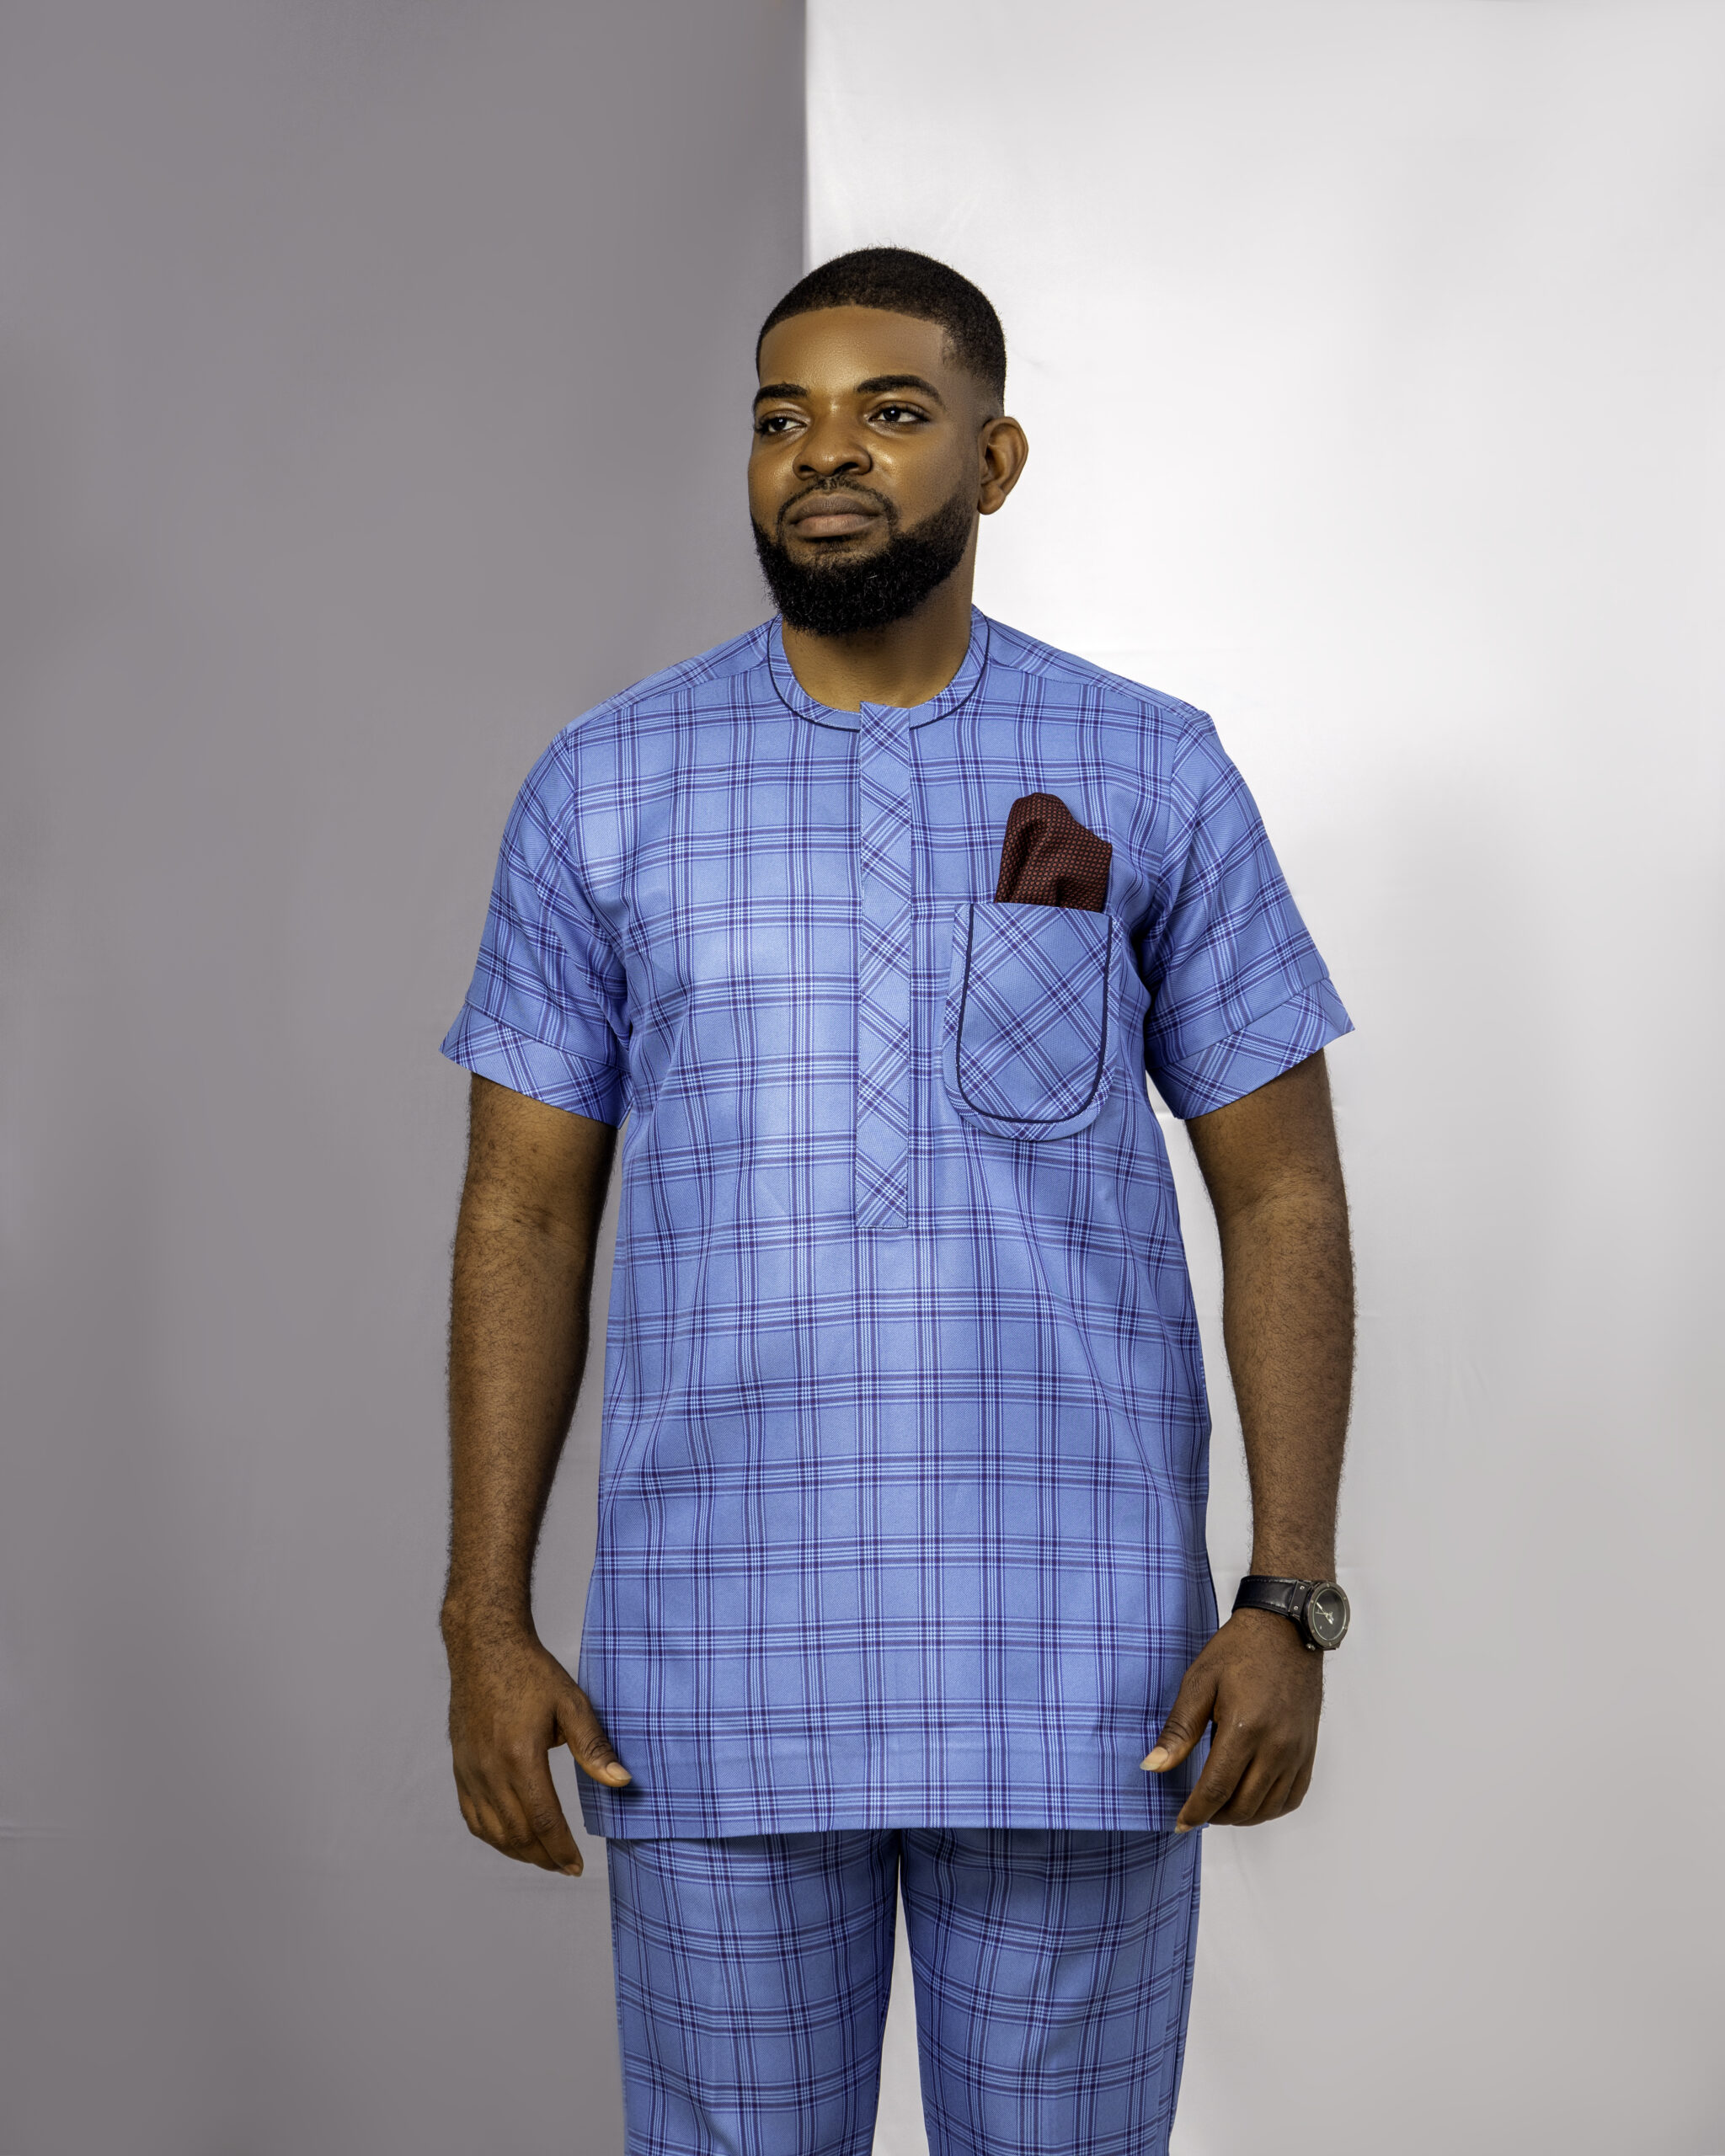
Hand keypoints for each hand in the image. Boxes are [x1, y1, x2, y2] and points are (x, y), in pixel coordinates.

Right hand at [444, 1618, 629, 1875]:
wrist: (484, 1647)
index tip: (576, 1866)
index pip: (542, 1819)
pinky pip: (471, 1815)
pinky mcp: (460, 1767)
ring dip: (518, 1851)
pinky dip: (491, 1835)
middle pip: (516, 1833)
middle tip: (564, 1866)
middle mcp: (490, 1769)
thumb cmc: (530, 1671)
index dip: (561, 1849)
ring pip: (492, 1830)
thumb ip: (594, 1746)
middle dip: (543, 1857)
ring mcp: (470, 1770)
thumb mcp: (571, 1702)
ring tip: (543, 1858)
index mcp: (519, 1756)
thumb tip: (621, 1781)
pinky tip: (509, 1838)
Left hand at [1142, 1609, 1321, 1830]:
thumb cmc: (1239, 1650)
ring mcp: (1297, 1751)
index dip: (1196, 1812)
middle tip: (1196, 1811)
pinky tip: (1251, 1799)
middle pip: (1243, 1805)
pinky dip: (1270, 1808)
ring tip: (1219, 1807)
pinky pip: (1292, 1796)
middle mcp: (1276, 1746)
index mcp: (1245, 1728)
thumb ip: (1178, 1730)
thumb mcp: (1199, 1682)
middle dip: (1215, 1816)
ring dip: (1241, 1816)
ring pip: (1269, 1807)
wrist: (1286, 1630)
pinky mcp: (1308, 1749)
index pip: (1217, 1789)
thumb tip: (1153, 1767)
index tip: (1180, 1823)